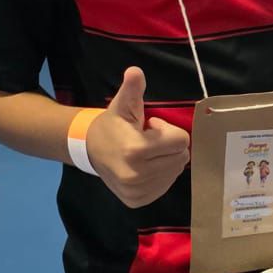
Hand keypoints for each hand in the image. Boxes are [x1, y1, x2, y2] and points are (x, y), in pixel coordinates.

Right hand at [84, 67, 190, 207]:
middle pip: (181, 157)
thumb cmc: (113, 125)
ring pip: (176, 171)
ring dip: (166, 159)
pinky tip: (144, 166)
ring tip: (145, 152)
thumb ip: (132, 88)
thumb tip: (135, 71)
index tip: (150, 127)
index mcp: (136, 150)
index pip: (181, 140)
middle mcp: (137, 176)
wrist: (90, 150)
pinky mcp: (138, 200)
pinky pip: (166, 185)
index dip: (168, 130)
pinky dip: (161, 174)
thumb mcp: (122, 104)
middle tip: (148, 140)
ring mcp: (137, 191)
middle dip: (169, 145)